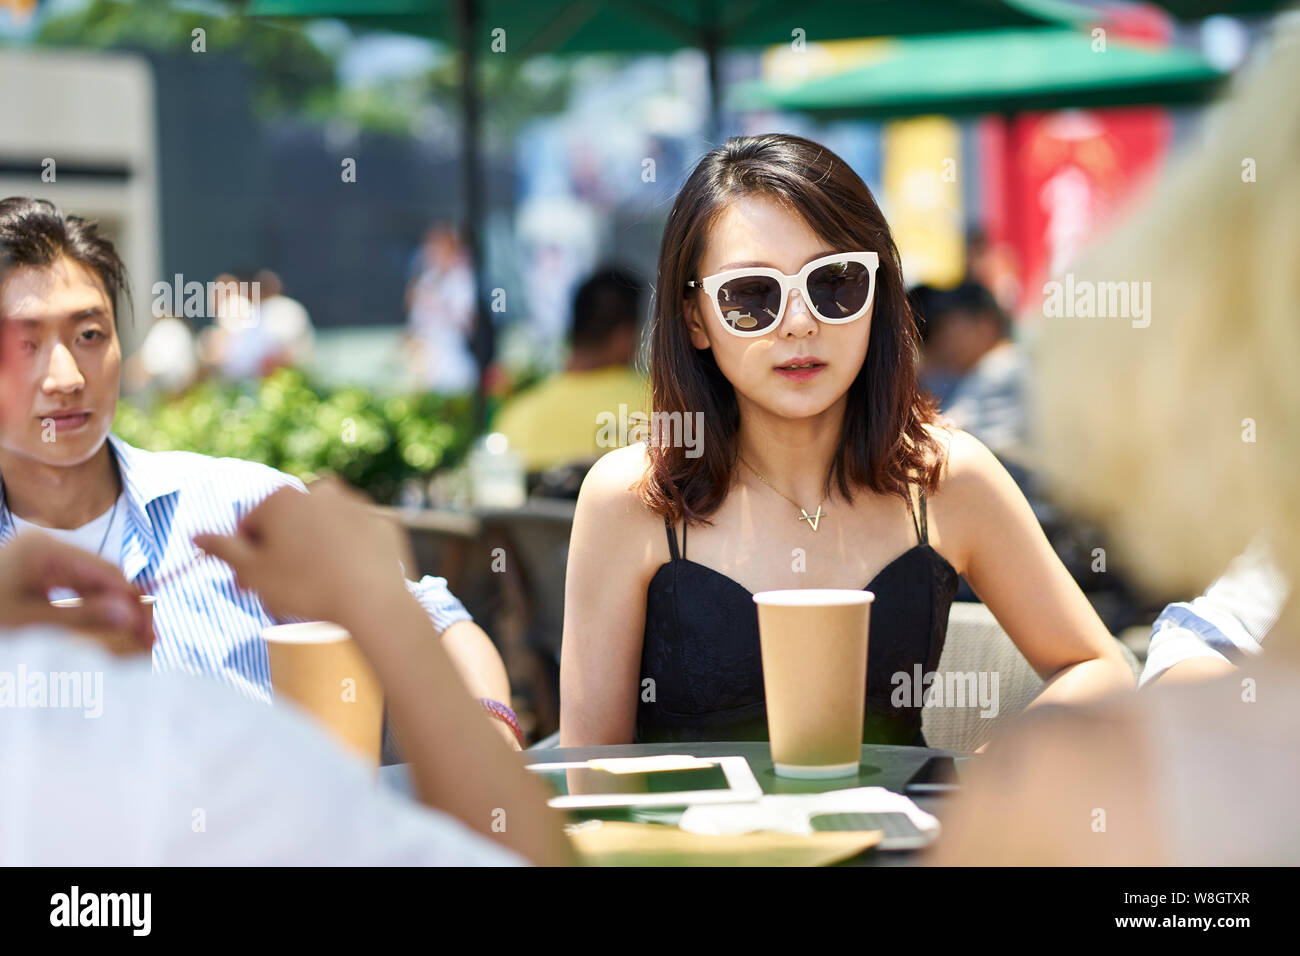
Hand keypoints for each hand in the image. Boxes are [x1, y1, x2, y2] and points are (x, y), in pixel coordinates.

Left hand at [0, 532, 152, 646]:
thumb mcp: (29, 622)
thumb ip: (82, 617)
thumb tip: (129, 617)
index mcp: (42, 548)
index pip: (105, 570)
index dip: (133, 601)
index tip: (151, 629)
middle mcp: (45, 544)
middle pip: (99, 575)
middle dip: (123, 606)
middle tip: (147, 638)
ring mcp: (40, 556)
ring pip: (89, 583)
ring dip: (109, 609)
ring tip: (130, 636)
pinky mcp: (36, 570)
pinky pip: (73, 587)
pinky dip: (88, 608)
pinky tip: (104, 626)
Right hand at [194, 477, 412, 626]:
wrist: (372, 600)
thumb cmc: (305, 587)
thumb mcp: (254, 572)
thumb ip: (223, 550)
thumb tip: (196, 536)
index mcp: (282, 498)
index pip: (249, 527)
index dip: (245, 559)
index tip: (249, 586)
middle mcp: (320, 491)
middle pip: (287, 526)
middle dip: (279, 555)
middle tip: (279, 592)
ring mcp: (356, 504)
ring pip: (322, 531)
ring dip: (313, 553)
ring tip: (314, 588)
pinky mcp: (382, 522)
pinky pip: (355, 540)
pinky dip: (348, 556)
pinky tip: (346, 581)